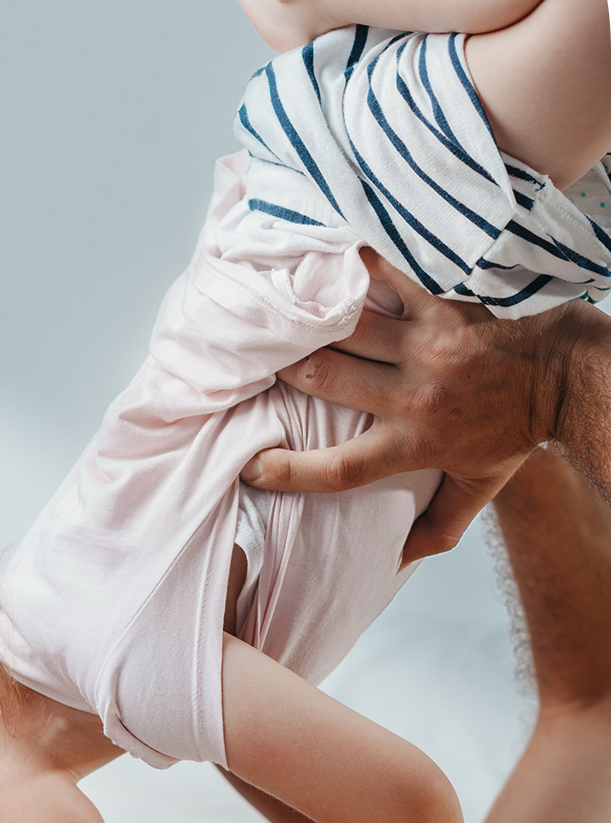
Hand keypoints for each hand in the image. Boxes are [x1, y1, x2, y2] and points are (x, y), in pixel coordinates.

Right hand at [242, 259, 599, 561]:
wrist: (570, 374)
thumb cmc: (517, 430)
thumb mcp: (480, 487)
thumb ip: (438, 527)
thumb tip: (396, 561)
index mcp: (415, 445)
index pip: (337, 470)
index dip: (285, 472)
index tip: (251, 467)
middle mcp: (415, 395)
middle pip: (323, 378)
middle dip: (282, 367)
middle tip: (257, 358)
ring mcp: (429, 344)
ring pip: (345, 325)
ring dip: (307, 316)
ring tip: (275, 309)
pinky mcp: (443, 302)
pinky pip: (386, 277)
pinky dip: (353, 268)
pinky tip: (325, 261)